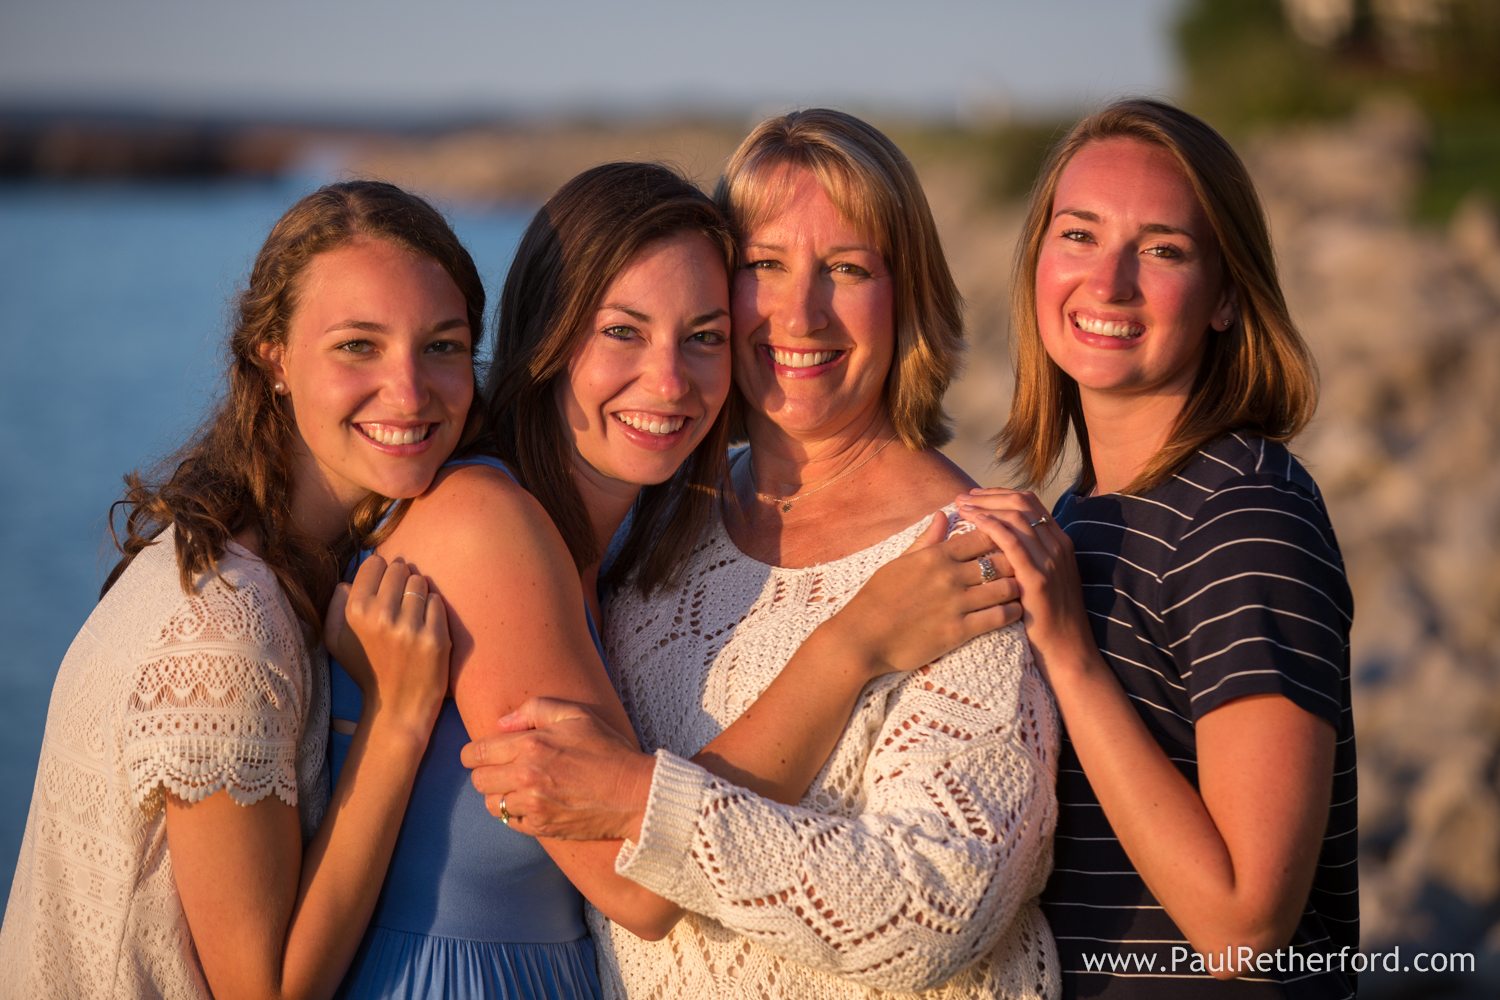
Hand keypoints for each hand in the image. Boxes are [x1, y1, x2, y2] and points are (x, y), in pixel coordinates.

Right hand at [324, 553, 449, 733]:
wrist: (396, 706)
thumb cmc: (366, 670)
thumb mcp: (335, 641)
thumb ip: (335, 606)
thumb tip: (347, 581)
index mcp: (355, 612)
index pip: (375, 563)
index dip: (380, 569)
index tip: (384, 581)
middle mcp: (381, 616)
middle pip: (399, 569)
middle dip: (401, 577)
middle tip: (400, 596)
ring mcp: (410, 627)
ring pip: (420, 582)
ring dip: (418, 591)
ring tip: (412, 611)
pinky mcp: (435, 637)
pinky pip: (437, 601)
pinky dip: (433, 608)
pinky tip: (425, 623)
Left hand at [460, 697, 654, 841]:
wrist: (633, 793)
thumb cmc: (606, 749)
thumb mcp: (575, 715)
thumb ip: (534, 709)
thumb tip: (502, 724)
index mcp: (530, 745)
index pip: (477, 753)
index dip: (473, 753)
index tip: (480, 754)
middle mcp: (525, 777)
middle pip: (478, 780)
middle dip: (486, 772)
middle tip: (505, 769)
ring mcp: (532, 806)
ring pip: (492, 804)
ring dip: (500, 795)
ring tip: (519, 787)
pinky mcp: (541, 828)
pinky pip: (510, 822)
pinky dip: (516, 814)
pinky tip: (534, 802)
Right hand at [824, 511, 1022, 679]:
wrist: (862, 637)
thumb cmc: (877, 598)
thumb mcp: (899, 562)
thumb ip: (926, 539)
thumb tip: (943, 514)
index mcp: (936, 555)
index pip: (984, 536)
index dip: (1001, 537)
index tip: (1007, 544)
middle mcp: (950, 576)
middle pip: (1002, 560)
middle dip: (1016, 561)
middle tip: (1022, 567)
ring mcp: (956, 603)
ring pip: (1007, 588)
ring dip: (1018, 588)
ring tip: (1021, 590)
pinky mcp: (959, 631)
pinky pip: (999, 617)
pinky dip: (1013, 612)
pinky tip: (1014, 612)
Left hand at [954, 488, 1094, 679]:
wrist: (1067, 650)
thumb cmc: (1047, 619)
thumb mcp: (1041, 579)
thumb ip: (1027, 556)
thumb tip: (999, 537)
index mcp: (1059, 543)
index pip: (1029, 503)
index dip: (999, 494)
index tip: (974, 496)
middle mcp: (1058, 546)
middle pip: (1022, 503)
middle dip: (989, 496)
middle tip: (962, 497)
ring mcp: (1051, 560)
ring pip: (1017, 516)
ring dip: (985, 507)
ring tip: (961, 506)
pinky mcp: (1038, 576)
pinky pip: (1012, 540)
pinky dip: (990, 525)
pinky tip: (971, 521)